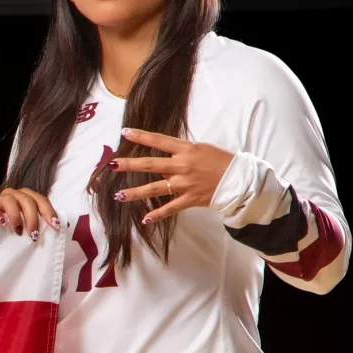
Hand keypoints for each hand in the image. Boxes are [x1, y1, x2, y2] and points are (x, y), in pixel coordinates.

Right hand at [0, 187, 60, 238]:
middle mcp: (14, 195)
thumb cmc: (10, 232)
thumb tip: (57, 229)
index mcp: (27, 198)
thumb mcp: (27, 228)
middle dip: (32, 218)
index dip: (49, 211)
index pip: (41, 200)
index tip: (54, 225)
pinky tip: (1, 223)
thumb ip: (38, 225)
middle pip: (26, 200)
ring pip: (9, 200)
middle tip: (33, 235)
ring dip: (15, 216)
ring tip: (17, 231)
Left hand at [111, 128, 235, 224]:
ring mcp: (185, 183)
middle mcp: (183, 165)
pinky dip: (157, 215)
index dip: (141, 136)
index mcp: (186, 150)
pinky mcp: (190, 199)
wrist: (240, 179)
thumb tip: (162, 160)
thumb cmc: (221, 161)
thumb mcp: (201, 149)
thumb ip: (181, 153)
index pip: (159, 141)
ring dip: (135, 193)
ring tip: (118, 195)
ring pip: (155, 188)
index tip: (124, 132)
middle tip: (111, 165)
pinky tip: (144, 220)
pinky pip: (170, 208)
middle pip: (151, 164)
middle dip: (130, 165)